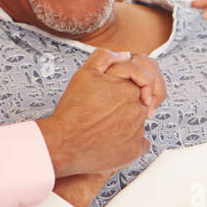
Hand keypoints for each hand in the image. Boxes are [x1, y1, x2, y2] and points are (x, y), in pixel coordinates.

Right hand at [36, 48, 165, 177]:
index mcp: (130, 90)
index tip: (120, 91)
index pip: (142, 81)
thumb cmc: (73, 110)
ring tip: (104, 124)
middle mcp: (138, 111)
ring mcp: (137, 132)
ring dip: (126, 121)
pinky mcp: (133, 151)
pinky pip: (141, 144)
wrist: (64, 142)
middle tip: (106, 109)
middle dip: (126, 103)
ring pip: (138, 122)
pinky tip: (113, 139)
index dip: (128, 84)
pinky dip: (129, 141)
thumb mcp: (85, 73)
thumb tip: (125, 55)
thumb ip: (106, 57)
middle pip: (140, 102)